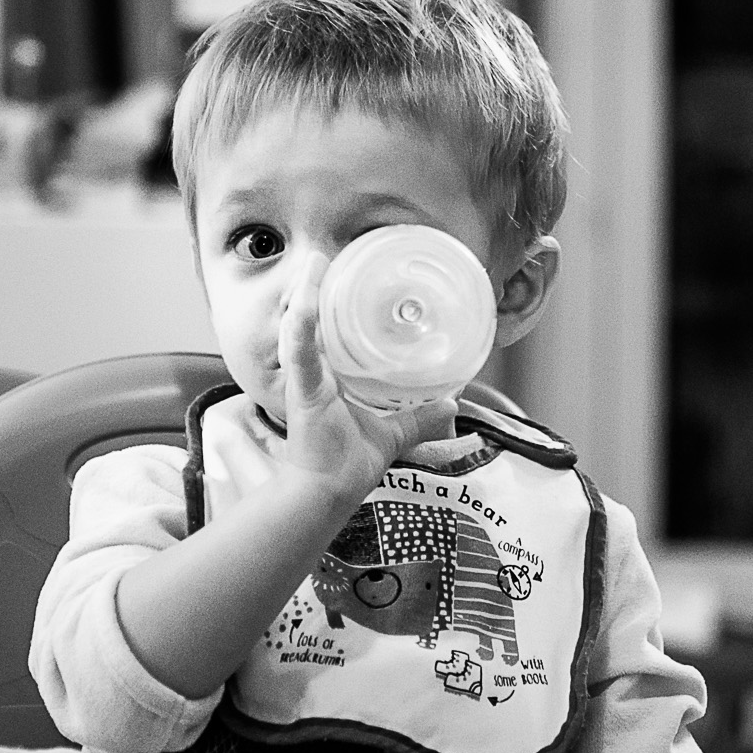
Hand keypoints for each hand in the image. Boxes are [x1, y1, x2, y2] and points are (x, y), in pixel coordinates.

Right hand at [278, 250, 455, 498]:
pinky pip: (301, 355)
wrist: (329, 493)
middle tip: (325, 258)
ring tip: (316, 265)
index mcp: (329, 379)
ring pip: (302, 330)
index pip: (328, 332)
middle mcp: (314, 375)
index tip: (342, 273)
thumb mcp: (392, 434)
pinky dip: (302, 329)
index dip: (331, 303)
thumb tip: (452, 404)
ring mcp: (306, 382)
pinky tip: (304, 305)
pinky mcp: (304, 393)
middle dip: (314, 290)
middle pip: (311, 324)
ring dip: (307, 296)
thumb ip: (419, 418)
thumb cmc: (346, 465)